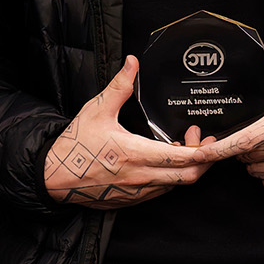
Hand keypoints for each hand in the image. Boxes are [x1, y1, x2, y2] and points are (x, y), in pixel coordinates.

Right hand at [44, 56, 216, 208]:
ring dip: (185, 168)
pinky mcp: (130, 200)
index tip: (209, 138)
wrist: (54, 176)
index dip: (203, 151)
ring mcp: (136, 192)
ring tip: (184, 147)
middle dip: (204, 161)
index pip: (182, 159)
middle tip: (205, 142)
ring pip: (174, 185)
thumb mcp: (97, 110)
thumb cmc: (75, 144)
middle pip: (188, 177)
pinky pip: (160, 191)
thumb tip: (132, 63)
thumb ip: (119, 86)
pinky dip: (169, 177)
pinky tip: (165, 161)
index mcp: (136, 154)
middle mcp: (140, 177)